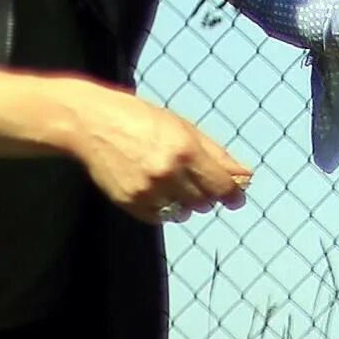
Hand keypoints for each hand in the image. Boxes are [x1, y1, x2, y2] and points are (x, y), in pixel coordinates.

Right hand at [64, 82, 252, 224]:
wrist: (92, 123)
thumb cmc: (142, 120)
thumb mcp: (184, 128)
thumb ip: (217, 155)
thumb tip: (246, 176)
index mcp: (185, 150)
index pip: (222, 187)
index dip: (233, 196)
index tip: (236, 199)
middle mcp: (167, 172)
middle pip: (204, 203)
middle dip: (205, 194)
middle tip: (191, 179)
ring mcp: (147, 189)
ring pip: (183, 213)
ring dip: (184, 203)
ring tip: (168, 180)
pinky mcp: (129, 202)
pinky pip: (159, 217)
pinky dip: (162, 208)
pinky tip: (152, 188)